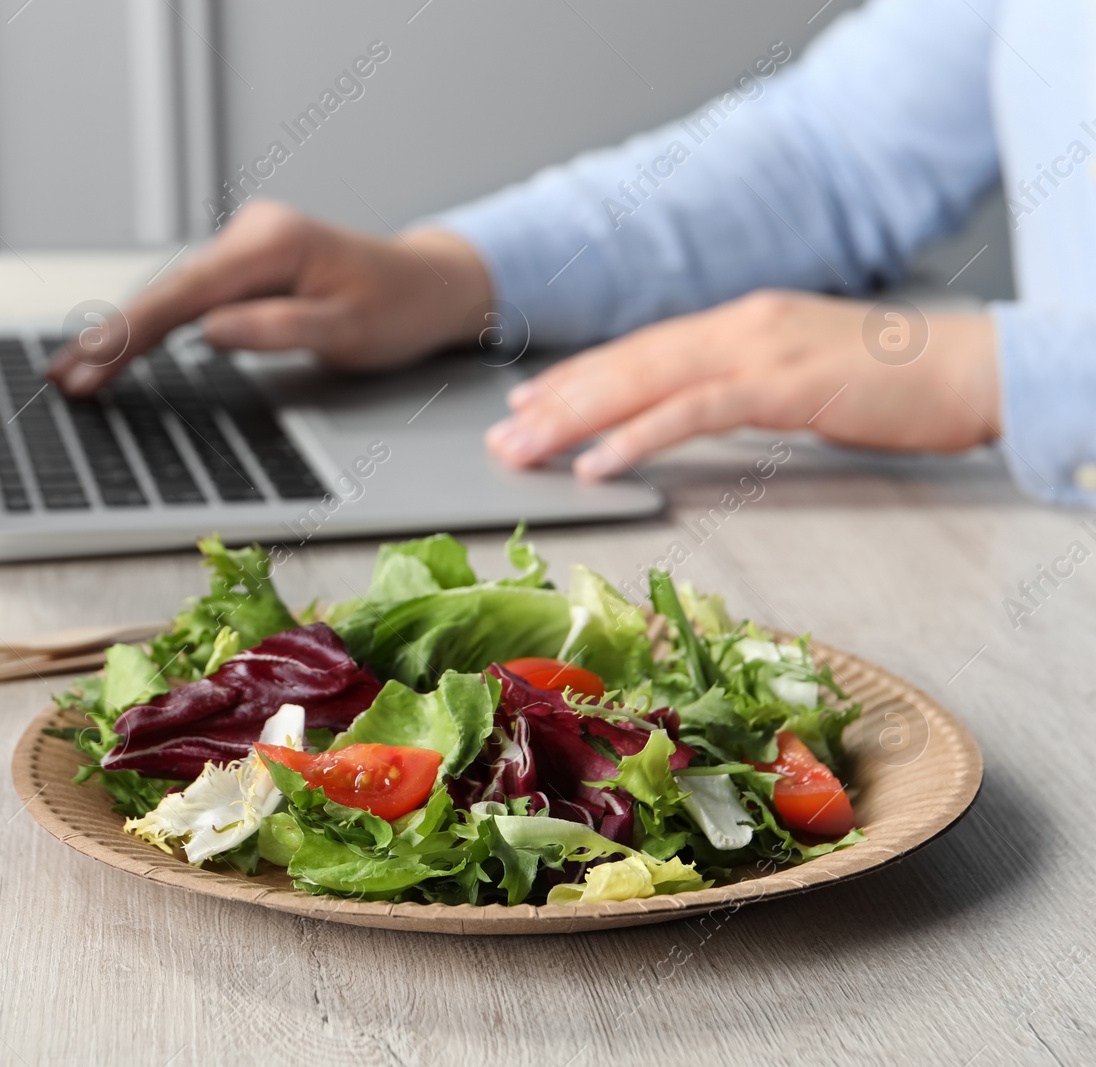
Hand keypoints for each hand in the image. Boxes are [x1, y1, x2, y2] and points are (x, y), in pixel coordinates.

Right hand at [47, 201, 491, 393]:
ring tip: (77, 370)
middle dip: (112, 338)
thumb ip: (279, 330)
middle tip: (64, 378)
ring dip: (124, 334)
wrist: (426, 286)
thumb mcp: (348, 332)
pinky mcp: (246, 264)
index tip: (94, 363)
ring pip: (172, 295)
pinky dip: (152, 325)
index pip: (186, 295)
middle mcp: (253, 234)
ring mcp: (247, 246)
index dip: (133, 333)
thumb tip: (212, 332)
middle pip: (167, 293)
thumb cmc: (397, 310)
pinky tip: (119, 345)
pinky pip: (188, 297)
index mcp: (274, 244)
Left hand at [485, 290, 1000, 478]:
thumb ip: (744, 382)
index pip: (640, 352)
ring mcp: (757, 352)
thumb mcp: (799, 373)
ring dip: (575, 420)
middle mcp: (736, 327)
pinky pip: (692, 414)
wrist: (970, 367)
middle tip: (501, 435)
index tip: (529, 402)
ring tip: (524, 449)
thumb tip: (698, 406)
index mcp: (738, 324)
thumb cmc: (891, 381)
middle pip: (625, 364)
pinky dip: (637, 438)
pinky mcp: (782, 387)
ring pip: (643, 383)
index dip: (578, 377)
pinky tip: (597, 462)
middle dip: (556, 401)